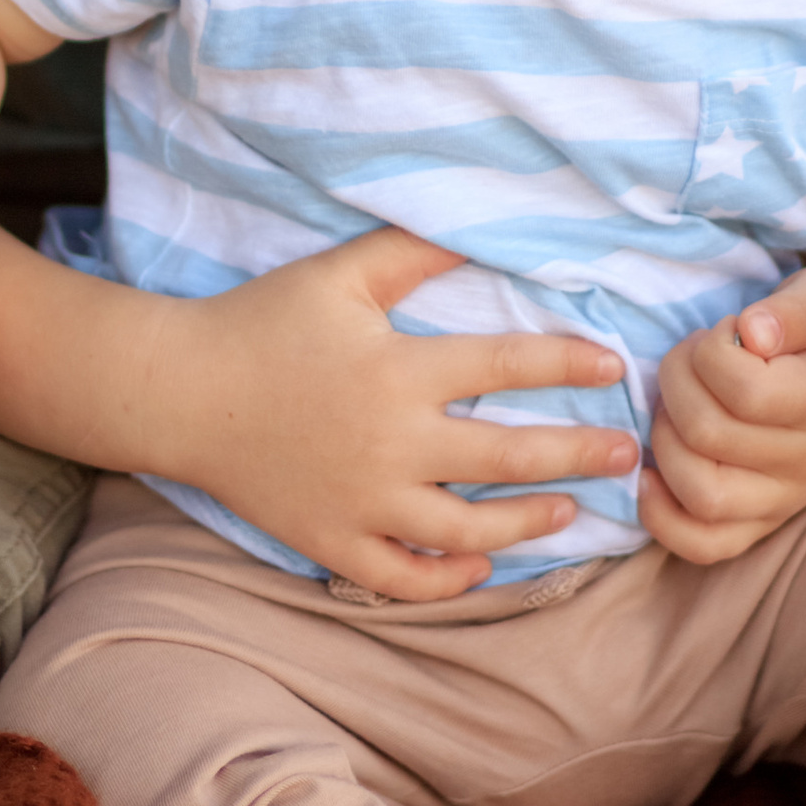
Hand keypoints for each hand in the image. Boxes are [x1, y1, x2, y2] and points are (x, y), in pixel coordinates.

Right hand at [161, 227, 641, 602]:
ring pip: (467, 530)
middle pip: (508, 458)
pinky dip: (449, 578)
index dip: (568, 363)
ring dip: (529, 524)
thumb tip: (482, 227)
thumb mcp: (340, 274)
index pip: (508, 365)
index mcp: (399, 371)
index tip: (611, 366)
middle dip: (578, 456)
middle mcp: (391, 444)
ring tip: (569, 513)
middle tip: (626, 455)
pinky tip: (480, 562)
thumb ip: (414, 250)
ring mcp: (363, 503)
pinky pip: (404, 578)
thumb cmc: (262, 323)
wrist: (178, 393)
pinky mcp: (332, 543)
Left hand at [643, 262, 805, 563]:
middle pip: (708, 437)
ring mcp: (785, 499)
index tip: (724, 329)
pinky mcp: (762, 521)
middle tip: (694, 353)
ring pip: (701, 493)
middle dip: (677, 380)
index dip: (712, 352)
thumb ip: (794, 309)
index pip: (746, 393)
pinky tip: (651, 471)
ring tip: (680, 400)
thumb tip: (750, 332)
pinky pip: (704, 545)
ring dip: (665, 436)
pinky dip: (663, 516)